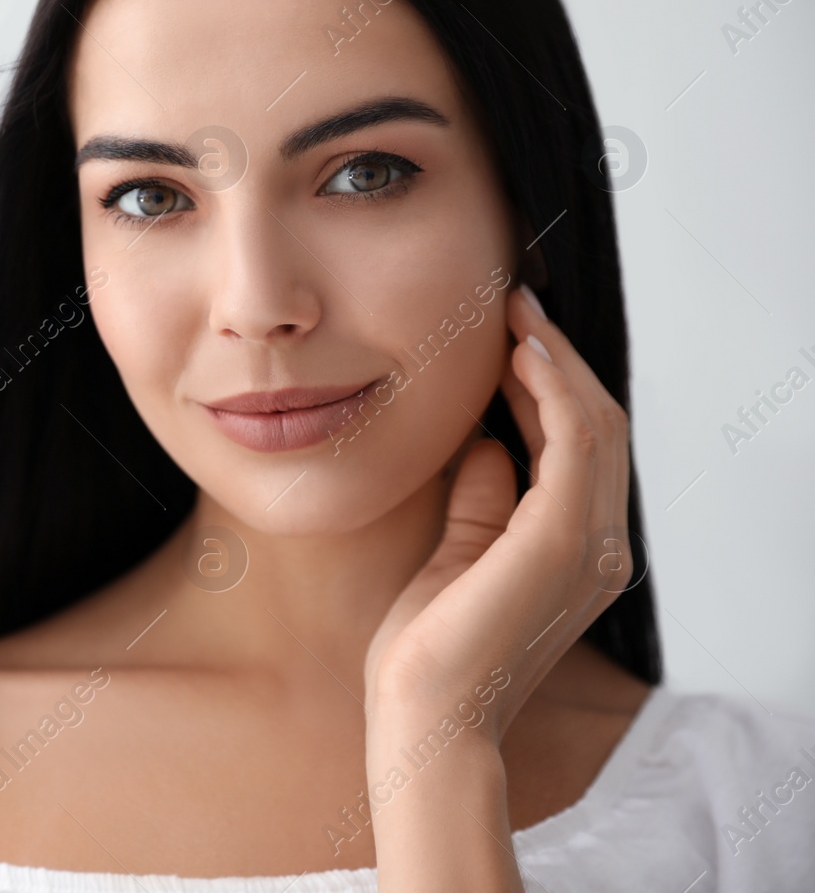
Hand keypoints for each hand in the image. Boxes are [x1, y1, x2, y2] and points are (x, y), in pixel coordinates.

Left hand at [362, 284, 631, 740]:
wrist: (422, 714)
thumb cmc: (429, 651)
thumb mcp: (456, 553)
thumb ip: (481, 500)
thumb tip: (486, 444)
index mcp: (577, 553)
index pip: (578, 449)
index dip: (549, 386)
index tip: (508, 338)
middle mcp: (601, 548)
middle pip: (597, 427)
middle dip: (556, 361)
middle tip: (513, 308)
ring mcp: (591, 545)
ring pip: (595, 425)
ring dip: (555, 363)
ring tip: (514, 317)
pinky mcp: (562, 541)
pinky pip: (575, 444)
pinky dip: (553, 392)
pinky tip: (520, 357)